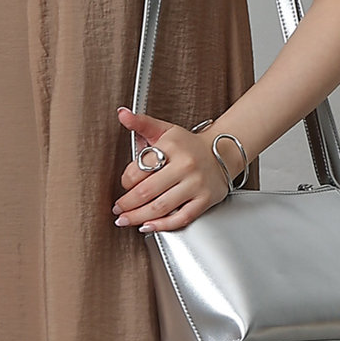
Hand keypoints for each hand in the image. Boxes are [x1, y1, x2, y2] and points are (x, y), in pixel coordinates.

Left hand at [112, 109, 240, 232]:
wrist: (221, 152)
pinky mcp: (205, 199)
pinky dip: (162, 225)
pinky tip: (149, 226)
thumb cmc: (188, 145)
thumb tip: (122, 114)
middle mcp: (185, 165)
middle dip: (127, 204)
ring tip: (126, 220)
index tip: (124, 186)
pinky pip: (180, 218)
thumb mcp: (165, 130)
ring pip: (161, 207)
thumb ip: (141, 123)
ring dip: (138, 217)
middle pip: (147, 191)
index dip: (126, 181)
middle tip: (118, 209)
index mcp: (172, 146)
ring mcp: (196, 184)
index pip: (139, 168)